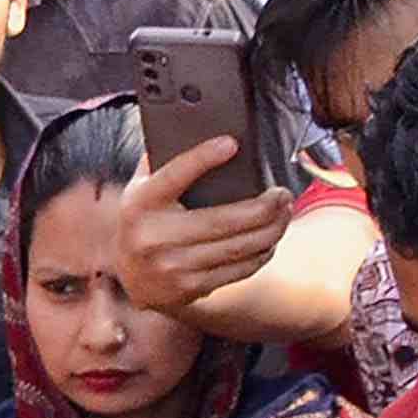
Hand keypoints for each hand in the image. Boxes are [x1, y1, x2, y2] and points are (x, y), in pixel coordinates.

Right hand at [110, 137, 292, 315]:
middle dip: (264, 207)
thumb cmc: (145, 222)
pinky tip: (271, 239)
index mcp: (140, 204)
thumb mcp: (142, 189)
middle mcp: (154, 237)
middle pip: (223, 220)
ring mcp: (172, 266)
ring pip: (238, 247)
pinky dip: (262, 253)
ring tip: (284, 213)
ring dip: (271, 230)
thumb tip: (198, 128)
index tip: (231, 144)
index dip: (203, 158)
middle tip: (282, 194)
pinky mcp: (190, 288)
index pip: (174, 175)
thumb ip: (163, 163)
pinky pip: (238, 270)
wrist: (132, 278)